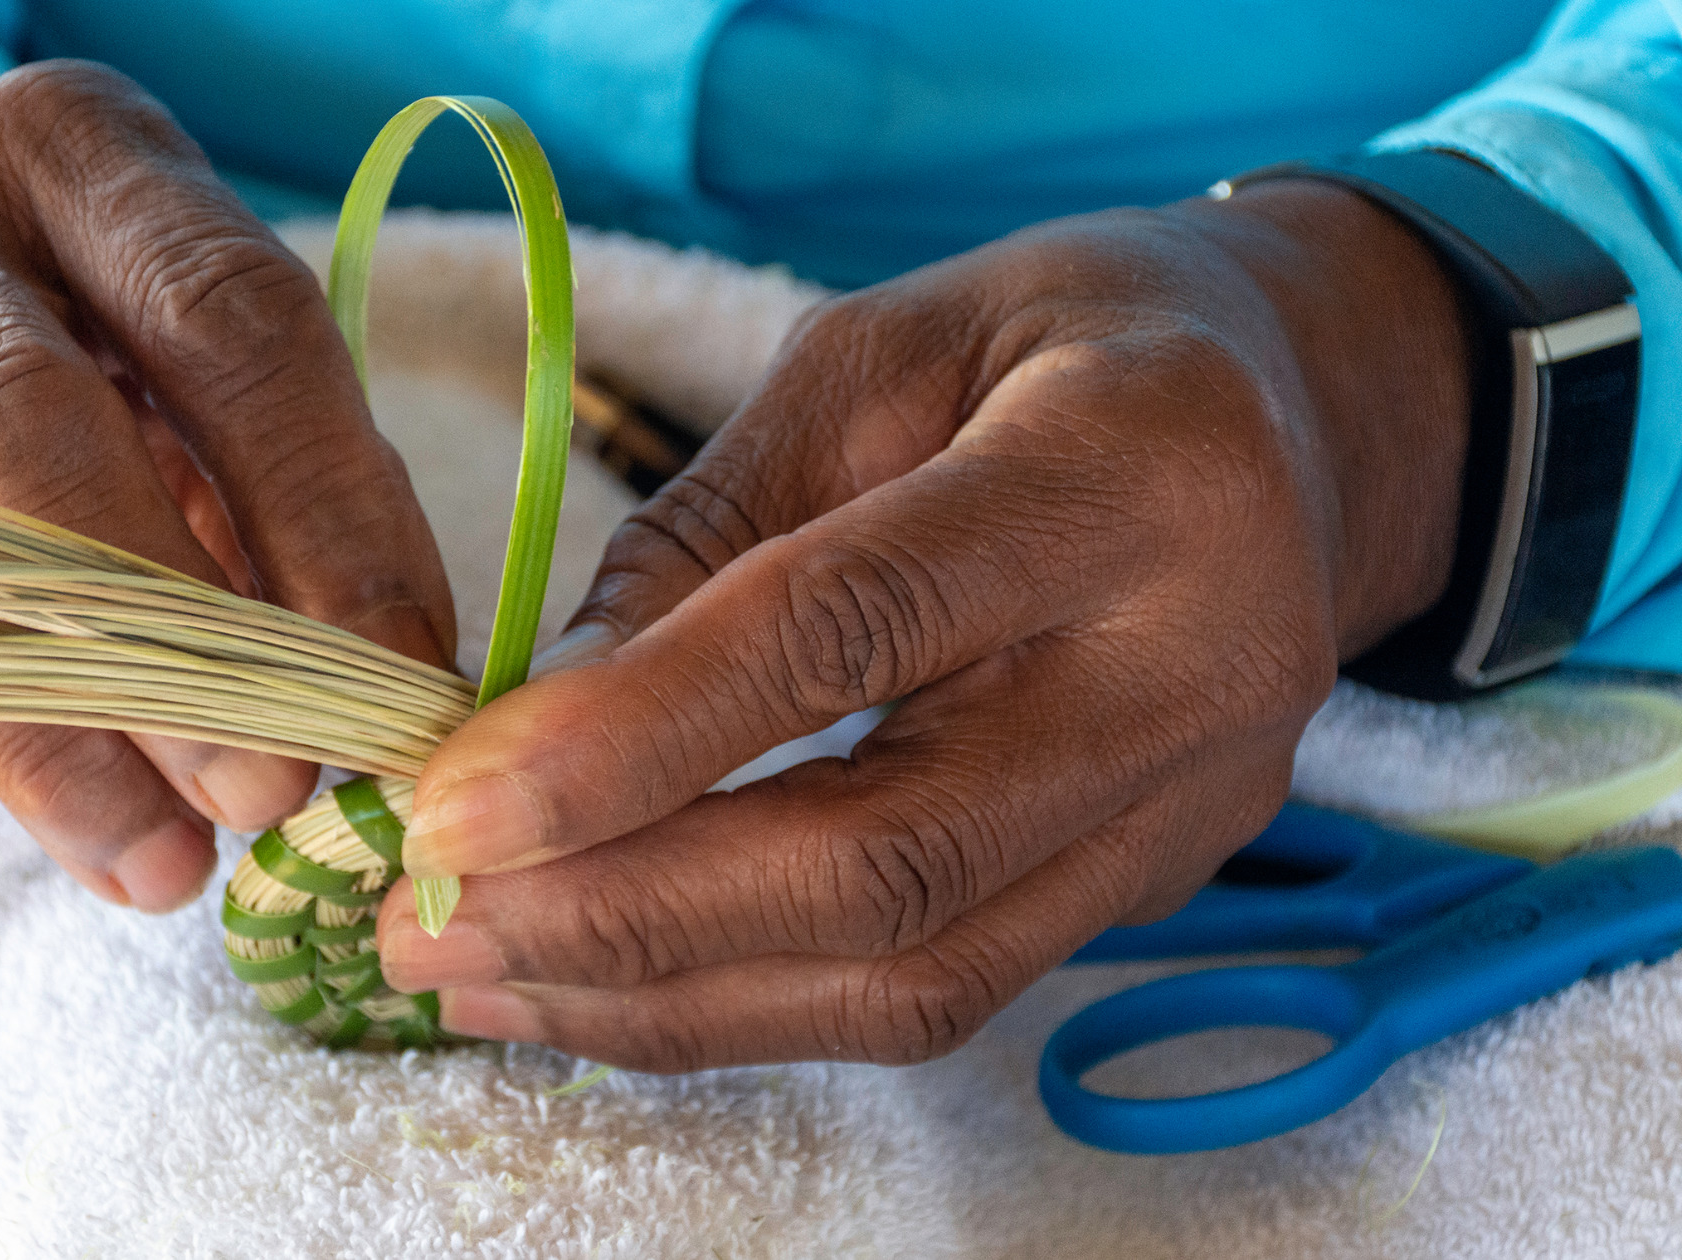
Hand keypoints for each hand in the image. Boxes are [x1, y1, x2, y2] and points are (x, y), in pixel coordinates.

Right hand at [0, 62, 453, 911]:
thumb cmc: (114, 343)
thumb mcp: (223, 373)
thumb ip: (298, 498)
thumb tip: (381, 693)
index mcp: (83, 157)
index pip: (225, 324)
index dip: (323, 514)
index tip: (392, 680)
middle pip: (29, 434)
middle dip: (162, 647)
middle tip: (263, 795)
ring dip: (45, 746)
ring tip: (158, 863)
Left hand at [374, 182, 1469, 1069]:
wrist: (1289, 416)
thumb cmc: (1055, 346)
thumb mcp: (873, 355)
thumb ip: (712, 532)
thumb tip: (533, 722)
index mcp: (1124, 468)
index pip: (852, 630)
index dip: (637, 736)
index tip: (450, 801)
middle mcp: (1191, 666)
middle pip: (886, 855)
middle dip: (625, 911)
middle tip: (424, 918)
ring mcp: (1191, 806)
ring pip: (912, 973)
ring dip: (666, 1000)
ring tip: (475, 977)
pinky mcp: (1156, 884)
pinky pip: (937, 990)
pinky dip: (750, 1008)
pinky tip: (604, 987)